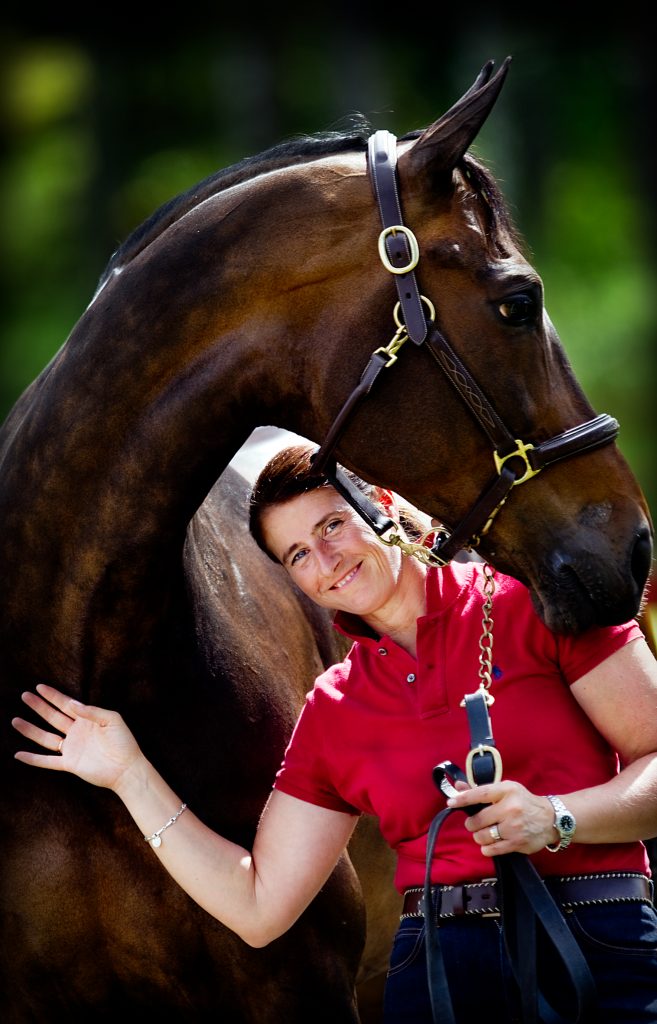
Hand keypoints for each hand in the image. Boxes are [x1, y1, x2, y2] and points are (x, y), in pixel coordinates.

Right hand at [12, 683, 143, 791]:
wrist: (127, 768)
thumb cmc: (124, 742)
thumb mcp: (112, 719)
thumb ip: (92, 711)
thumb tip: (72, 703)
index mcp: (87, 719)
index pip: (66, 704)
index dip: (53, 696)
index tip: (39, 687)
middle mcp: (76, 732)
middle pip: (53, 717)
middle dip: (39, 706)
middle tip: (25, 696)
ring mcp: (72, 748)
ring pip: (46, 738)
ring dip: (31, 730)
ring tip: (15, 720)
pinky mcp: (70, 764)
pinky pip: (48, 761)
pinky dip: (33, 759)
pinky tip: (19, 754)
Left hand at [447, 779, 554, 855]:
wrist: (550, 819)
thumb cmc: (523, 802)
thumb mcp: (506, 789)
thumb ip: (481, 790)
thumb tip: (458, 787)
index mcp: (507, 791)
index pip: (480, 794)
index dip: (463, 798)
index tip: (451, 802)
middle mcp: (510, 808)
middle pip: (477, 820)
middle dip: (472, 823)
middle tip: (476, 823)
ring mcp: (514, 827)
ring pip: (482, 836)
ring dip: (479, 836)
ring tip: (486, 832)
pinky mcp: (517, 843)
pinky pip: (491, 849)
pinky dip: (487, 847)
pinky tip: (492, 842)